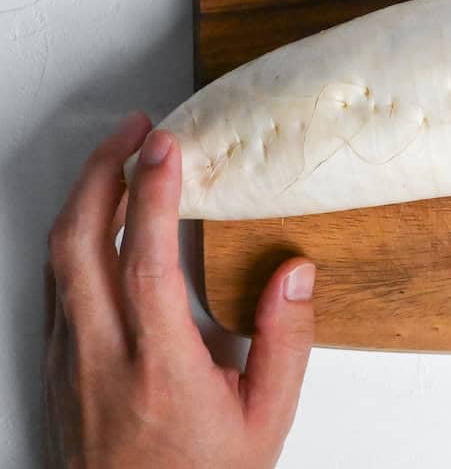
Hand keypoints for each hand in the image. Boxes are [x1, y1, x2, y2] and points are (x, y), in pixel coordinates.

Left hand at [43, 113, 316, 468]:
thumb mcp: (267, 419)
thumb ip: (286, 343)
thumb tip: (296, 274)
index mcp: (159, 370)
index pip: (146, 261)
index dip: (155, 194)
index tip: (166, 146)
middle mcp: (99, 359)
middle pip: (77, 243)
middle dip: (101, 172)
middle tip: (135, 131)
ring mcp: (66, 361)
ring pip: (56, 259)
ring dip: (84, 198)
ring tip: (119, 162)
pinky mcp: (53, 367)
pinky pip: (55, 285)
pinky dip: (76, 237)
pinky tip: (103, 223)